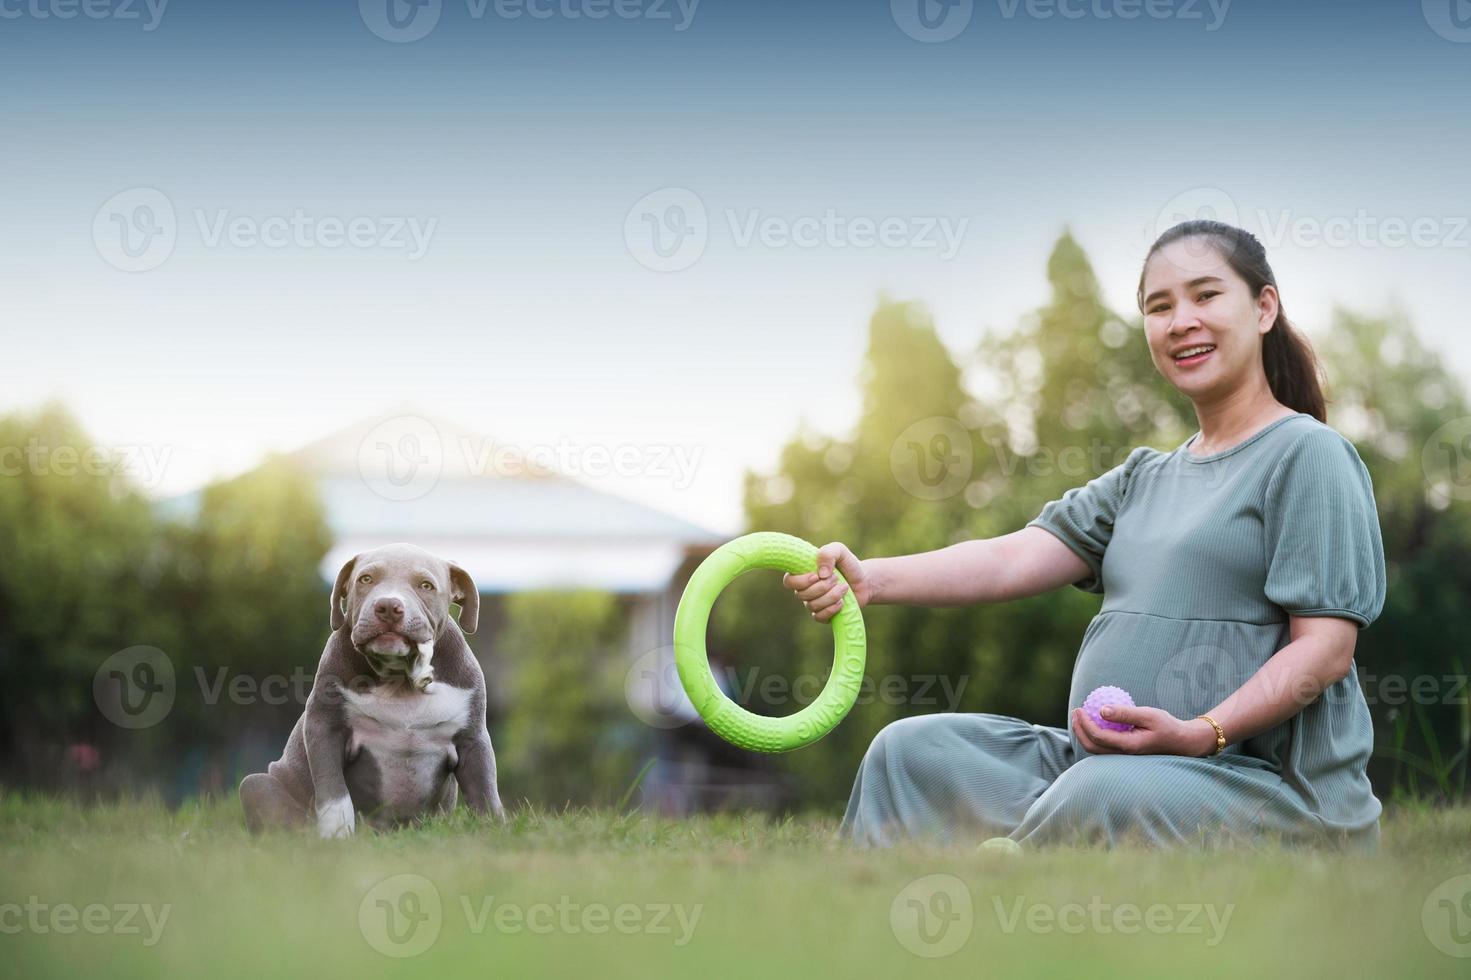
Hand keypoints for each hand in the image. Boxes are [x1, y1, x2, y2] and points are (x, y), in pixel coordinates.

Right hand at [782, 541, 870, 622]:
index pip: (789, 581)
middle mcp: (805, 589)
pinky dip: (832, 609)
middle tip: (836, 578)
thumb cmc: (847, 564)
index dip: (800, 581)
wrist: (863, 581)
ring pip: (812, 605)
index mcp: (803, 573)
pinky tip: (842, 602)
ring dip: (831, 596)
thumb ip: (828, 554)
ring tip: (844, 587)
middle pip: (801, 595)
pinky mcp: (822, 614)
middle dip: (821, 587)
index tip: (816, 576)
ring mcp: (813, 603)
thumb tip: (821, 573)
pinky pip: (819, 616)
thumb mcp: (839, 551)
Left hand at [1071, 704, 1218, 756]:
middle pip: (1092, 747)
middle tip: (1076, 711)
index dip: (1084, 724)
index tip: (1079, 708)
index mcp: (1129, 746)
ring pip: (1097, 749)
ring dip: (1084, 733)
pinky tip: (1094, 720)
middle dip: (1079, 730)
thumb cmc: (1167, 726)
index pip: (1098, 737)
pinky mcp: (1125, 753)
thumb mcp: (1148, 715)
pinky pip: (1104, 746)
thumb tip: (1101, 710)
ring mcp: (1124, 756)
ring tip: (1080, 716)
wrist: (1182, 742)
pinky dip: (1095, 735)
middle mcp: (1124, 755)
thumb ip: (1125, 713)